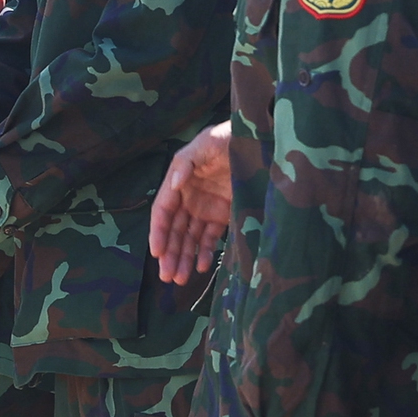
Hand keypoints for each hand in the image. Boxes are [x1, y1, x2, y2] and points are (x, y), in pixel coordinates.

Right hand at [149, 121, 233, 283]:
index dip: (158, 232)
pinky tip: (202, 267)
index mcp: (179, 181)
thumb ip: (187, 162)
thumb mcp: (206, 143)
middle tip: (167, 276)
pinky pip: (211, 237)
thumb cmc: (229, 137)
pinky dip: (206, 252)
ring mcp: (206, 207)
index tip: (157, 253)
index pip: (163, 211)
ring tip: (180, 279)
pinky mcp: (223, 214)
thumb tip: (173, 185)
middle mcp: (189, 197)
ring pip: (190, 238)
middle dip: (169, 253)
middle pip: (174, 230)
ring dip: (183, 258)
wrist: (260, 140)